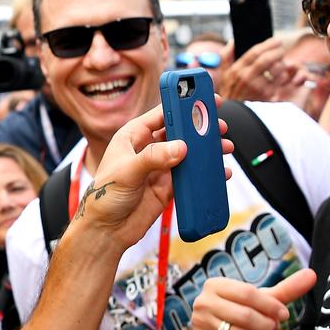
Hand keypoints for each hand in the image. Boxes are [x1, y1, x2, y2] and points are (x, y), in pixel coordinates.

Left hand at [74, 101, 232, 251]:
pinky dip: (206, 172)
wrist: (107, 230)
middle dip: (201, 128)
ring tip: (225, 148)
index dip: (183, 105)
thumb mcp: (126, 172)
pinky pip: (192, 176)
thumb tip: (181, 148)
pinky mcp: (168, 186)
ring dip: (207, 149)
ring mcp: (160, 167)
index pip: (162, 114)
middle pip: (180, 131)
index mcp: (134, 136)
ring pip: (189, 153)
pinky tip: (221, 172)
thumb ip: (153, 158)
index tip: (203, 100)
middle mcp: (148, 148)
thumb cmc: (104, 196)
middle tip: (220, 126)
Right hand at [191, 269, 316, 329]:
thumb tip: (313, 274)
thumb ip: (288, 288)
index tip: (284, 315)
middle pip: (243, 315)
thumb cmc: (249, 314)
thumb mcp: (267, 301)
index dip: (270, 306)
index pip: (247, 293)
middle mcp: (203, 301)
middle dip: (266, 326)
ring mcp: (199, 322)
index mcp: (216, 284)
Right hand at [218, 38, 289, 101]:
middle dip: (278, 52)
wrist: (235, 114)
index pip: (254, 52)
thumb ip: (226, 57)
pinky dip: (282, 76)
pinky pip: (280, 81)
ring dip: (282, 64)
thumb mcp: (225, 75)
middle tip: (282, 50)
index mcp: (236, 70)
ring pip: (276, 69)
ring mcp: (257, 87)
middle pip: (266, 59)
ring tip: (280, 64)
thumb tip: (232, 42)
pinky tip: (280, 76)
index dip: (268, 44)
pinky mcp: (267, 95)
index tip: (277, 40)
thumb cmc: (231, 93)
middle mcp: (246, 77)